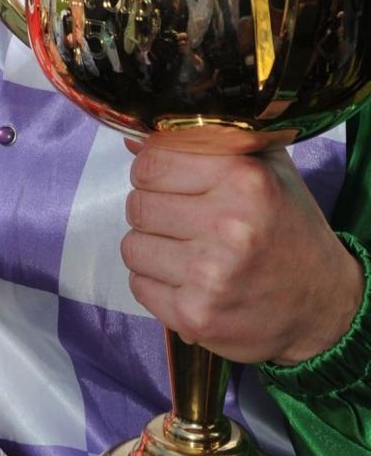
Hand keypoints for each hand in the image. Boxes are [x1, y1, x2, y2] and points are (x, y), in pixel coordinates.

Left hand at [121, 138, 362, 363]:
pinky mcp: (196, 315)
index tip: (170, 182)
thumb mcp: (265, 168)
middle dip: (152, 211)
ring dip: (152, 249)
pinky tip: (189, 281)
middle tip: (184, 221)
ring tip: (188, 252)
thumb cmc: (288, 227)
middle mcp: (229, 225)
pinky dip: (156, 283)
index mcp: (244, 178)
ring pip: (132, 247)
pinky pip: (139, 286)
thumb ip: (205, 142)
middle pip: (137, 205)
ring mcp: (210, 274)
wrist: (324, 303)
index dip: (153, 172)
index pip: (151, 163)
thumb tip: (134, 140)